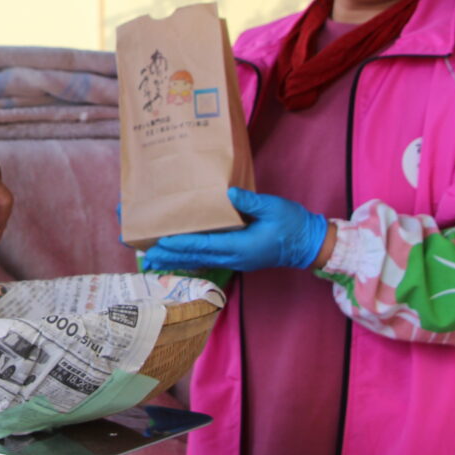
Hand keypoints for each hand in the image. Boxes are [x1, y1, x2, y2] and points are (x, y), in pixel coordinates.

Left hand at [141, 188, 329, 271]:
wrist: (309, 244)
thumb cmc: (292, 224)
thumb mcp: (273, 208)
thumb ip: (250, 202)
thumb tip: (229, 193)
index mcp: (240, 247)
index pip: (204, 246)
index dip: (181, 244)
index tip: (161, 242)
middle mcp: (233, 257)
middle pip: (195, 258)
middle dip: (170, 257)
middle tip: (146, 256)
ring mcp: (234, 260)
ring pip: (199, 261)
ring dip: (176, 261)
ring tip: (154, 260)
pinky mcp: (236, 258)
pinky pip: (208, 260)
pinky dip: (190, 259)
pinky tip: (178, 257)